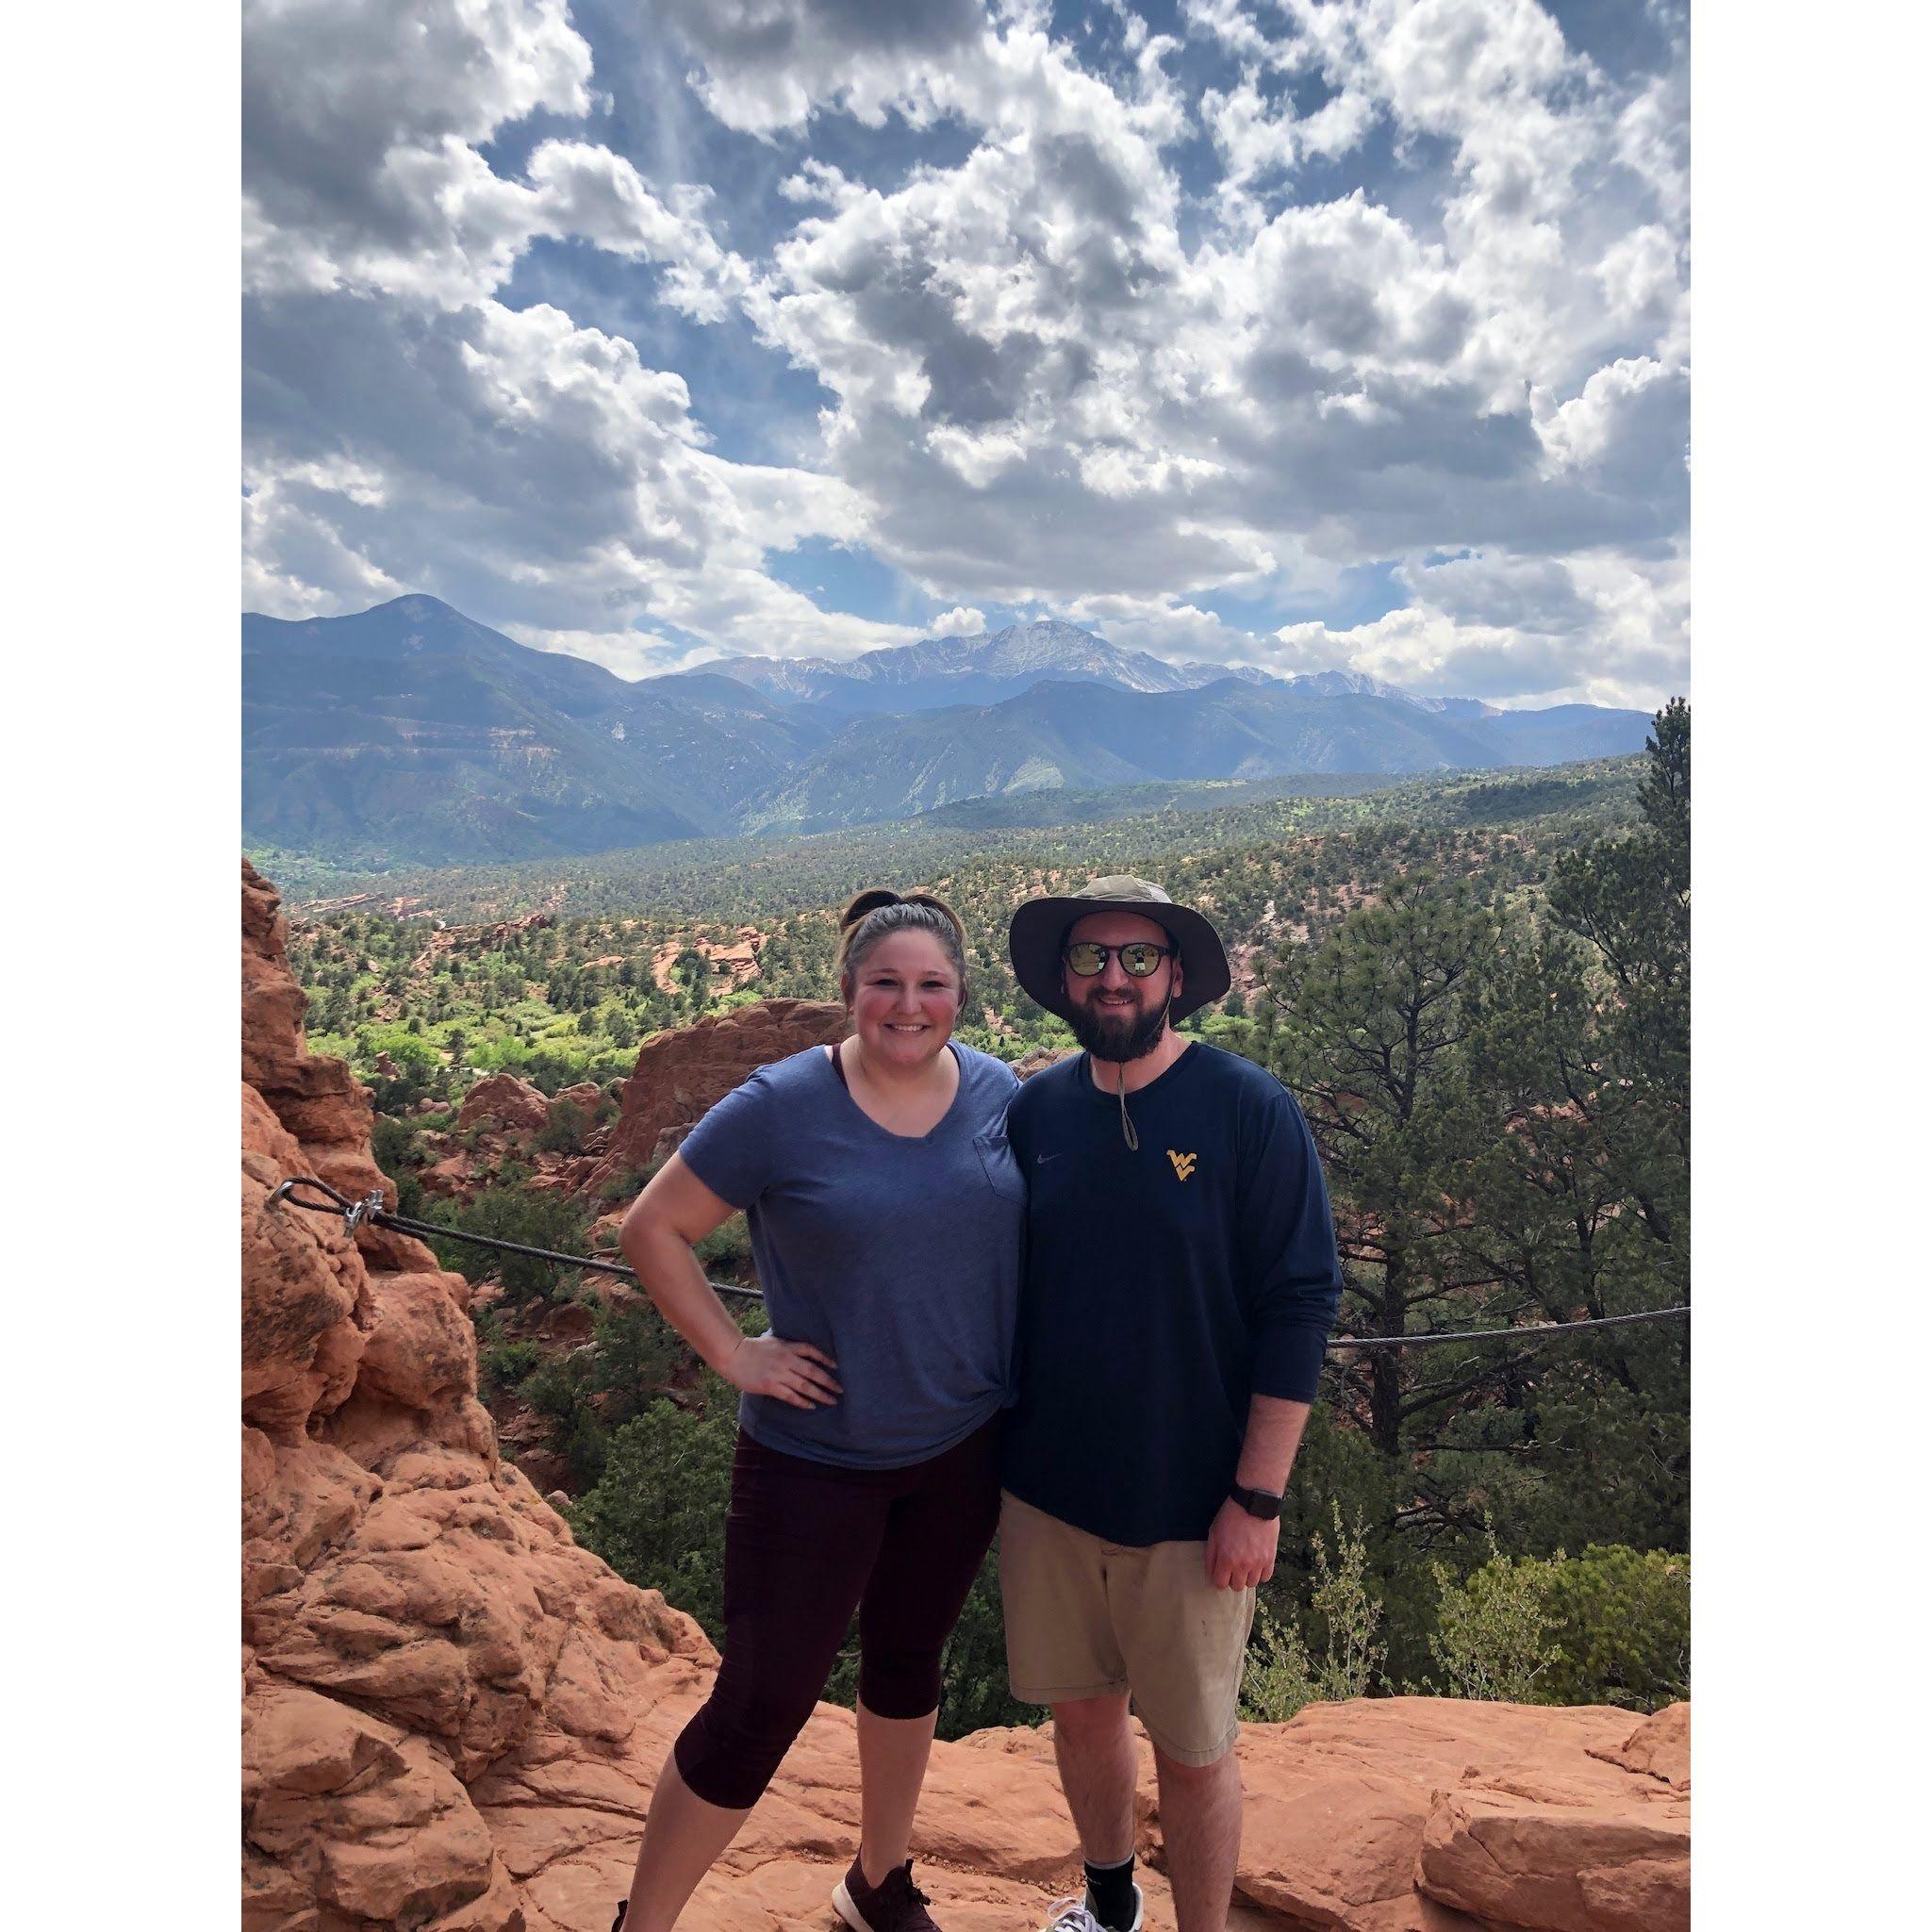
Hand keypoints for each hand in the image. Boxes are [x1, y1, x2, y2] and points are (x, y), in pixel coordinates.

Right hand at [722, 1334, 842, 1409]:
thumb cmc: (752, 1348)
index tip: (836, 1366)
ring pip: (804, 1385)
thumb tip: (801, 1351)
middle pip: (813, 1371)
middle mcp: (786, 1360)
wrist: (733, 1355)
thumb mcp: (773, 1341)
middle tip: (841, 1389)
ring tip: (831, 1400)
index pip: (811, 1351)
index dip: (825, 1358)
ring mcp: (779, 1373)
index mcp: (787, 1347)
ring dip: (820, 1394)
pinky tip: (811, 1406)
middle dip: (828, 1381)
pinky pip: (791, 1396)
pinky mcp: (771, 1386)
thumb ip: (787, 1346)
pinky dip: (802, 1401)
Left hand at [1204, 1496, 1279, 1588]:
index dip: (1218, 1579)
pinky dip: (1261, 1573)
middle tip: (1232, 1567)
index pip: (1220, 1584)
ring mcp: (1258, 1563)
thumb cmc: (1231, 1516)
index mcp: (1226, 1559)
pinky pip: (1266, 1577)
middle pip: (1237, 1587)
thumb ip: (1211, 1555)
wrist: (1254, 1504)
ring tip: (1245, 1565)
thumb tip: (1210, 1573)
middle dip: (1232, 1579)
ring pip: (1252, 1584)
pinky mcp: (1270, 1558)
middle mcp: (1243, 1565)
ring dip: (1247, 1577)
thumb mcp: (1213, 1533)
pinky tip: (1256, 1564)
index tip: (1220, 1572)